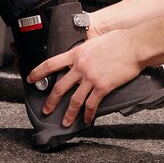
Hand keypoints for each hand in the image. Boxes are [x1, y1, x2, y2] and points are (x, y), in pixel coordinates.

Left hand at [27, 29, 141, 125]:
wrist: (134, 45)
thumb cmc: (119, 40)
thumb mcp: (96, 41)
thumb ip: (86, 51)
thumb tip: (85, 56)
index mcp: (77, 53)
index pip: (51, 63)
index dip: (38, 72)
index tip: (30, 78)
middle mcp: (81, 66)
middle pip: (60, 86)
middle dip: (51, 101)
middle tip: (46, 109)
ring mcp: (91, 77)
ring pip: (74, 100)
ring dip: (68, 113)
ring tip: (65, 122)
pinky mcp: (103, 87)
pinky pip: (92, 104)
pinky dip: (88, 114)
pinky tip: (87, 119)